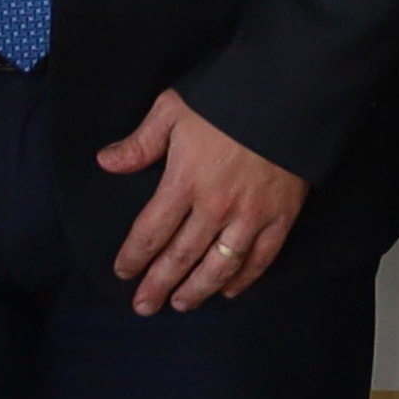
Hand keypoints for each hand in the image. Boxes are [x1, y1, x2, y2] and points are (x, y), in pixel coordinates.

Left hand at [101, 91, 309, 313]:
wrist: (291, 92)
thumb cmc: (228, 97)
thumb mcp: (174, 109)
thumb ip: (141, 142)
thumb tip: (106, 162)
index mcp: (184, 181)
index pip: (151, 232)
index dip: (134, 257)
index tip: (123, 272)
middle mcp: (214, 207)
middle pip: (180, 257)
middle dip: (157, 285)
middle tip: (143, 306)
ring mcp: (250, 216)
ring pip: (217, 266)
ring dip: (196, 290)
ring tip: (180, 305)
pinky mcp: (281, 216)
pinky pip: (260, 258)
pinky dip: (243, 279)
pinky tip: (228, 290)